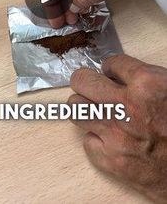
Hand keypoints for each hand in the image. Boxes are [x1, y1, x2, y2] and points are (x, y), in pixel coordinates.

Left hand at [68, 55, 166, 202]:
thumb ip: (143, 78)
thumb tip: (117, 73)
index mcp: (146, 84)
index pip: (110, 62)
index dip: (110, 68)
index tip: (110, 73)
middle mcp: (126, 106)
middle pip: (81, 81)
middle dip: (87, 81)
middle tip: (92, 86)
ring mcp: (115, 134)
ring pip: (76, 108)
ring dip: (85, 107)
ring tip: (97, 110)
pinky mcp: (110, 159)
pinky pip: (87, 140)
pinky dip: (96, 138)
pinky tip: (109, 137)